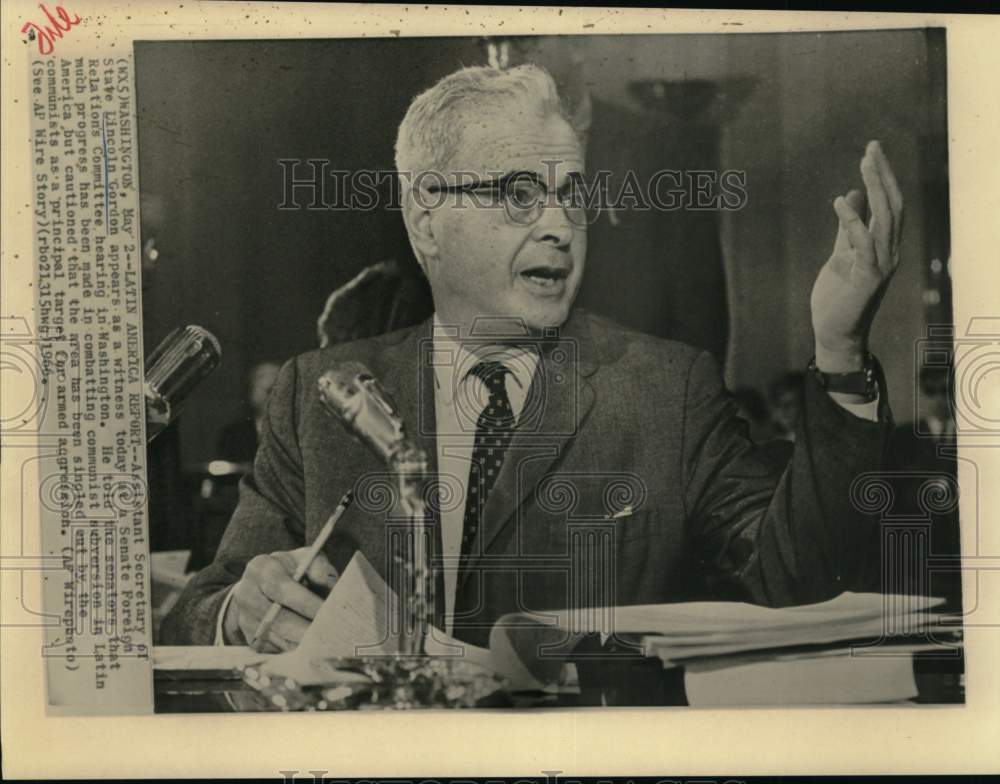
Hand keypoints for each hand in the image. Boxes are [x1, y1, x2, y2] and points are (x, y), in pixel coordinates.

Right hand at [222, 548, 338, 650]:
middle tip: (329, 636)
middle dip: (306, 629)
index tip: (327, 614)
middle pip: (278, 619)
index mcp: (261, 568)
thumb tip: (324, 583)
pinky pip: (274, 651)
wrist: (268, 587)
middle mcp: (247, 593)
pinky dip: (295, 653)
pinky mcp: (252, 640)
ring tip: (324, 646)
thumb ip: (318, 568)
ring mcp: (245, 619)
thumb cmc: (297, 572)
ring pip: (277, 639)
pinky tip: (312, 652)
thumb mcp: (308, 561)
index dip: (306, 603)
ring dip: (302, 646)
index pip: (282, 589)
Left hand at [810, 140, 903, 371]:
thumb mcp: (841, 254)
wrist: (833, 333)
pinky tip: (840, 202)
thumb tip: (851, 195)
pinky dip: (853, 221)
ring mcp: (881, 265)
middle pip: (892, 205)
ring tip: (863, 164)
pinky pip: (864, 244)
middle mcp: (889, 252)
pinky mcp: (866, 278)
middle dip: (882, 174)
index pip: (888, 204)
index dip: (882, 177)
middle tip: (872, 147)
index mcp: (884, 245)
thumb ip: (847, 229)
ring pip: (885, 219)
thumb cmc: (838, 297)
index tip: (872, 150)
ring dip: (875, 188)